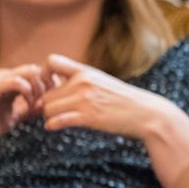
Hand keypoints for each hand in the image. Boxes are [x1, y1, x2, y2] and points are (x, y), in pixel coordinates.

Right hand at [0, 64, 47, 148]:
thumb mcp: (13, 117)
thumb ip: (27, 109)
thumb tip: (47, 107)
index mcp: (10, 81)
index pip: (38, 73)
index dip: (50, 85)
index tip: (52, 102)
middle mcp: (5, 76)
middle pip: (38, 69)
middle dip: (48, 86)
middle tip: (46, 104)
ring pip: (31, 71)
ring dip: (39, 88)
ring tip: (36, 105)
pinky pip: (18, 81)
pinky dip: (28, 92)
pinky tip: (28, 105)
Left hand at [41, 54, 176, 139]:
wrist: (145, 113)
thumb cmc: (123, 100)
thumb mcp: (102, 82)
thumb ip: (82, 80)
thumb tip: (59, 83)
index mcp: (86, 71)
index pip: (52, 61)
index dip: (43, 74)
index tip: (46, 87)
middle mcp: (83, 82)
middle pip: (46, 92)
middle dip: (45, 103)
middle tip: (48, 112)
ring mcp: (85, 99)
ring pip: (48, 108)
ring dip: (48, 116)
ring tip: (55, 120)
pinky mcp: (88, 116)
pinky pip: (57, 120)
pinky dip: (52, 125)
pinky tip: (55, 126)